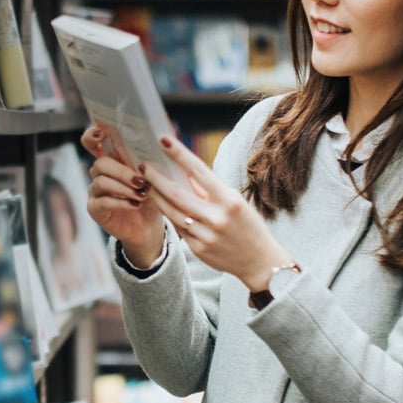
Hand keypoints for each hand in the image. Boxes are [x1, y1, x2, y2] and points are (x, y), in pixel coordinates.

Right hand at [80, 126, 164, 265]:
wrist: (149, 227)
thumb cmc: (153, 196)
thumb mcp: (156, 175)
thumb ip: (154, 157)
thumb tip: (164, 134)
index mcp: (112, 159)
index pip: (93, 142)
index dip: (92, 135)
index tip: (101, 133)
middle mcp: (100, 173)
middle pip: (100, 164)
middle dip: (122, 172)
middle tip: (141, 181)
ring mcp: (95, 191)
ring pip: (101, 182)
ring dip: (123, 188)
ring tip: (142, 195)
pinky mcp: (95, 208)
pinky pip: (103, 201)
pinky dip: (121, 202)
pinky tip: (135, 204)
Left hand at [140, 135, 292, 290]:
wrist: (260, 261)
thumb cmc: (247, 224)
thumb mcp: (234, 202)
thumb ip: (209, 189)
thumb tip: (184, 172)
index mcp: (229, 201)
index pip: (198, 172)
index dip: (179, 154)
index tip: (163, 140)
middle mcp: (216, 218)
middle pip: (177, 194)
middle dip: (156, 179)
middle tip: (143, 167)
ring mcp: (206, 236)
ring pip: (171, 212)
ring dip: (156, 196)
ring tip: (147, 184)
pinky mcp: (198, 249)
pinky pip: (178, 228)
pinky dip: (169, 215)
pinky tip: (161, 205)